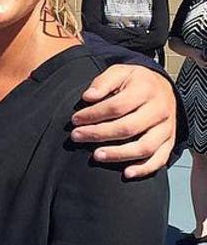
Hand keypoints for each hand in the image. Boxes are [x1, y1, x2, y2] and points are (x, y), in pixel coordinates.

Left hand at [70, 64, 175, 178]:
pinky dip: (144, 169)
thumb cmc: (135, 82)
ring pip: (144, 147)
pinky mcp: (170, 141)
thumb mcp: (119, 72)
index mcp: (146, 90)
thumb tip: (88, 96)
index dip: (93, 114)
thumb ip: (103, 82)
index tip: (75, 119)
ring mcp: (166, 128)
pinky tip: (126, 173)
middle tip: (77, 136)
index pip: (116, 106)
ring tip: (96, 155)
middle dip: (99, 134)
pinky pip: (160, 159)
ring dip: (118, 154)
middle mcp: (159, 110)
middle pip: (128, 128)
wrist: (162, 87)